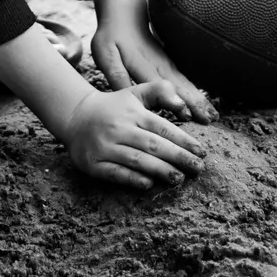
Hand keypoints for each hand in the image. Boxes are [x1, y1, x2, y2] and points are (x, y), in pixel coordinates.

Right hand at [64, 82, 206, 190]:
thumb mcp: (135, 93)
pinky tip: (148, 184)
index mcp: (133, 112)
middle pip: (153, 145)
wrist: (75, 116)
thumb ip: (160, 92)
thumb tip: (183, 105)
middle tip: (198, 169)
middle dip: (178, 157)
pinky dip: (132, 179)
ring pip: (136, 160)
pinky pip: (115, 173)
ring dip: (160, 170)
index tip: (201, 152)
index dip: (183, 140)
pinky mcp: (93, 163)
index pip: (162, 127)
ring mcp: (105, 146)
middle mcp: (120, 128)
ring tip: (179, 179)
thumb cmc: (113, 107)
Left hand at [91, 0, 218, 124]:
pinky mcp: (169, 64)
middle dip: (194, 103)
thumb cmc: (112, 37)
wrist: (124, 17)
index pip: (160, 84)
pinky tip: (206, 104)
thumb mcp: (106, 55)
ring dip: (199, 98)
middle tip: (210, 120)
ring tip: (213, 116)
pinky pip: (185, 80)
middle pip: (179, 85)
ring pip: (185, 83)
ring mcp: (166, 64)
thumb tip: (126, 95)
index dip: (173, 99)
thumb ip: (116, 74)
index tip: (187, 113)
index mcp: (142, 64)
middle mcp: (159, 65)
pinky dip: (196, 91)